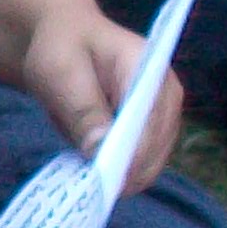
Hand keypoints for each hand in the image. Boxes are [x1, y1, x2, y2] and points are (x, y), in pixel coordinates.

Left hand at [19, 0, 181, 186]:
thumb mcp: (60, 72)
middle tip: (87, 185)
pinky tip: (91, 165)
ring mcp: (162, 115)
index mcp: (148, 66)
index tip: (107, 177)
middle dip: (123, 171)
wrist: (64, 42)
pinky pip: (138, 166)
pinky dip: (114, 172)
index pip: (151, 119)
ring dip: (116, 173)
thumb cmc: (61, 48)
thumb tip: (100, 151)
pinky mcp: (151, 134)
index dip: (133, 153)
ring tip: (84, 166)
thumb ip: (82, 109)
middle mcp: (166, 92)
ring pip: (149, 164)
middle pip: (156, 148)